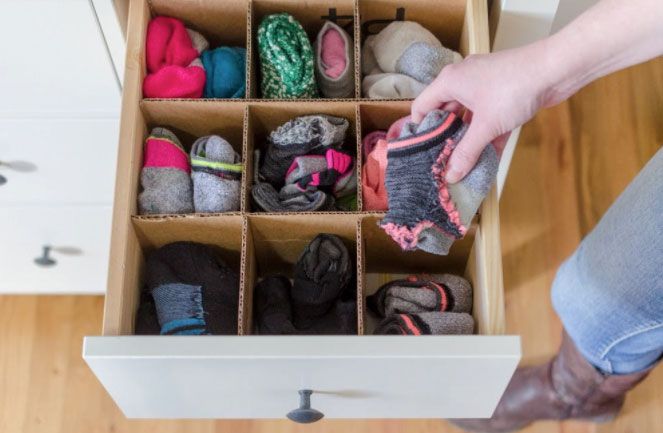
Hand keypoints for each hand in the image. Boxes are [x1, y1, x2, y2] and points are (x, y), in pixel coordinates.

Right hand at [411, 44, 553, 182]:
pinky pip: (487, 117)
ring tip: (463, 164)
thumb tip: (451, 175)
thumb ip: (466, 152)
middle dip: (445, 137)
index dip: (418, 129)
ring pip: (468, 117)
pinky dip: (487, 135)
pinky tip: (488, 159)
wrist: (555, 69)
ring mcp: (484, 86)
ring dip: (468, 139)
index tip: (420, 151)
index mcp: (449, 82)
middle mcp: (463, 81)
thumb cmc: (513, 89)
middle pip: (445, 113)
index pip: (422, 106)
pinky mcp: (502, 93)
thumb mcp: (485, 125)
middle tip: (442, 161)